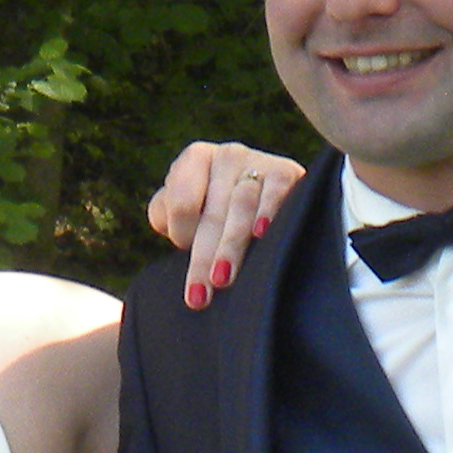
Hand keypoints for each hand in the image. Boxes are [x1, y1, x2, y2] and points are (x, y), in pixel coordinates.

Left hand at [145, 143, 304, 309]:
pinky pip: (275, 191)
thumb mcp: (188, 209)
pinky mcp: (287, 171)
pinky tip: (262, 232)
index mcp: (194, 160)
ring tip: (222, 280)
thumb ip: (167, 213)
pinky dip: (268, 210)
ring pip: (240, 208)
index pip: (180, 204)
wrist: (275, 201)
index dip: (182, 234)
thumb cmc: (220, 211)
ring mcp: (259, 161)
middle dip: (203, 259)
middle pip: (210, 214)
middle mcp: (226, 155)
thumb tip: (165, 221)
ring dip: (230, 246)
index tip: (187, 257)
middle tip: (197, 297)